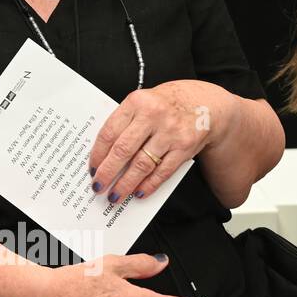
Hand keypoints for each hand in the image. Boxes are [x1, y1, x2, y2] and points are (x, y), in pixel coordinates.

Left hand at [88, 81, 228, 201]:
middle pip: (123, 150)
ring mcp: (170, 132)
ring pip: (142, 164)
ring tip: (115, 195)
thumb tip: (103, 154)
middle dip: (108, 172)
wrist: (205, 103)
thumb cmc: (166, 104)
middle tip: (98, 186)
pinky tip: (138, 192)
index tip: (92, 168)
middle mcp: (153, 116)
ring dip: (126, 184)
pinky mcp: (185, 147)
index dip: (98, 154)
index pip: (109, 132)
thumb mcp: (142, 102)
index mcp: (136, 102)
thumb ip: (124, 122)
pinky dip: (149, 185)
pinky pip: (163, 171)